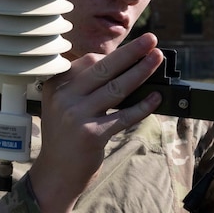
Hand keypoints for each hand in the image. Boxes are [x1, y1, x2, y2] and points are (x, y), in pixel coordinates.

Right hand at [29, 33, 164, 212]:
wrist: (56, 173)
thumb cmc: (66, 136)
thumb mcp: (64, 105)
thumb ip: (85, 85)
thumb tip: (123, 66)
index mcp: (56, 85)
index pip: (89, 61)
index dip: (116, 55)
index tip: (137, 47)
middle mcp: (63, 97)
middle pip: (104, 69)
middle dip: (131, 52)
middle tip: (152, 39)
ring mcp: (76, 116)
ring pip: (116, 88)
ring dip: (140, 72)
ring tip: (157, 60)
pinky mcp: (91, 135)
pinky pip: (123, 116)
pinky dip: (142, 106)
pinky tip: (156, 97)